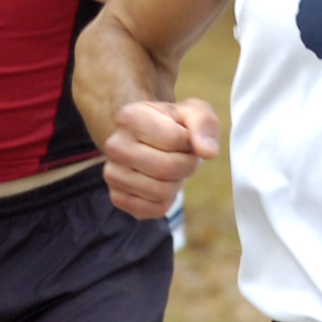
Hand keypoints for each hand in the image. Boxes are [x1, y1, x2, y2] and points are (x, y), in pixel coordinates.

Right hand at [101, 97, 219, 218]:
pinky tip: (162, 183)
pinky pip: (155, 210)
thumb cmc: (176, 125)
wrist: (153, 141)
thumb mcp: (195, 112)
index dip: (190, 142)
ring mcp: (112, 174)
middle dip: (187, 164)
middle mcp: (115, 145)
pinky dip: (167, 200)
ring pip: (161, 192)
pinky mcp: (117, 198)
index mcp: (130, 116)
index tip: (186, 137)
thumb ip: (205, 125)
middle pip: (166, 168)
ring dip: (177, 182)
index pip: (174, 139)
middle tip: (184, 156)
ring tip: (172, 167)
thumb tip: (208, 152)